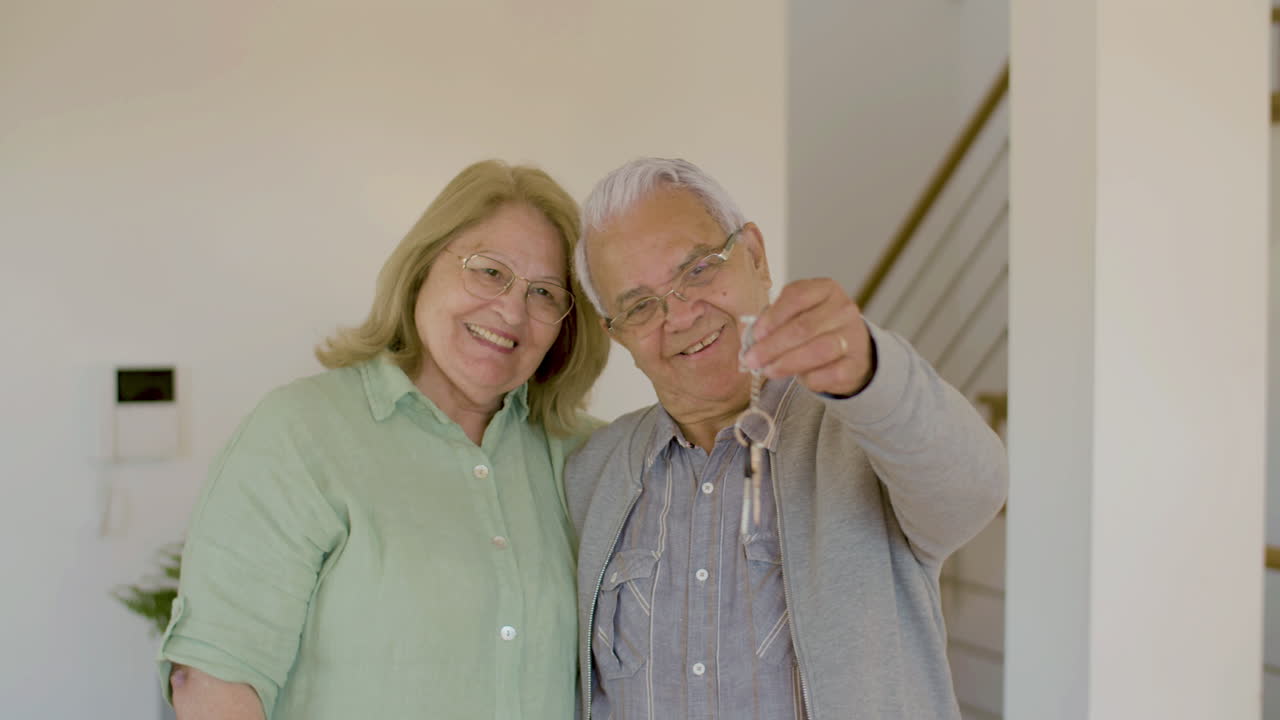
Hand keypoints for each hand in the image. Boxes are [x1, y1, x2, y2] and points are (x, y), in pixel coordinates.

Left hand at [741, 278, 873, 396]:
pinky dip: (809, 378)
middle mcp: (843, 309)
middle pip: (804, 326)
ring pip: (818, 350)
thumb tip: (752, 340)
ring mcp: (853, 336)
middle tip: (752, 359)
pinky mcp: (856, 363)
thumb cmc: (815, 329)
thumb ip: (775, 321)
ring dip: (787, 362)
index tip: (755, 334)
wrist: (851, 350)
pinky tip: (798, 379)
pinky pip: (830, 373)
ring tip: (768, 370)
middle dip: (772, 346)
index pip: (797, 296)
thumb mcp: (797, 314)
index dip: (773, 317)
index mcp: (826, 289)